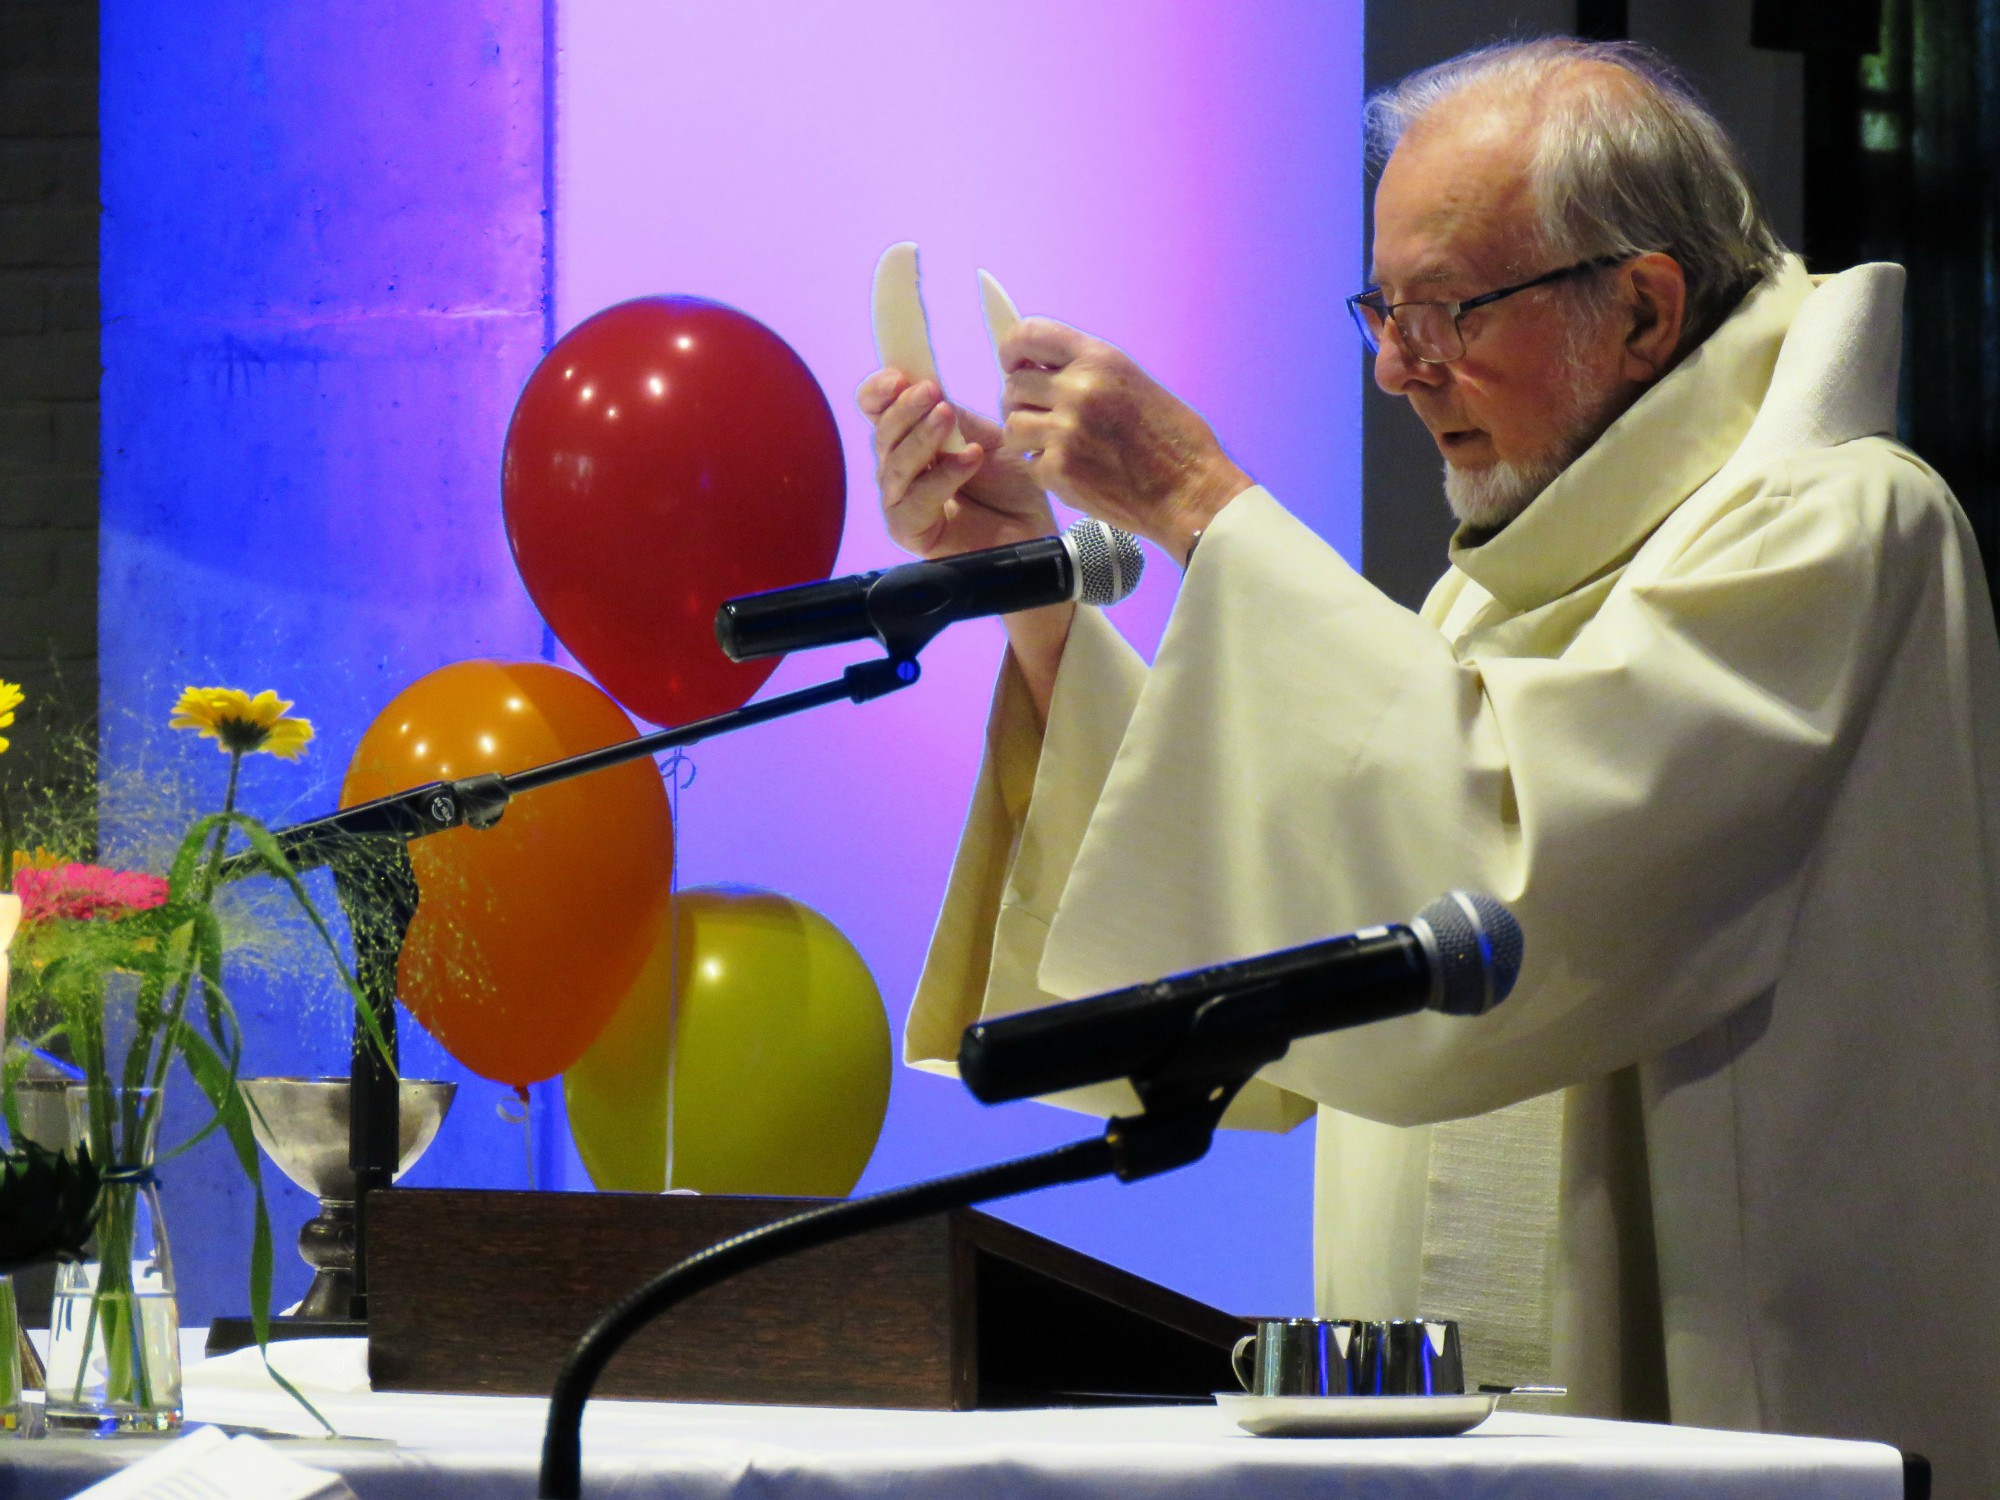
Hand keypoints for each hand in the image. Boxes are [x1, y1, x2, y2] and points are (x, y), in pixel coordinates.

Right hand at [856, 368, 1070, 724]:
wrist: (1036, 532)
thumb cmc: (1011, 486)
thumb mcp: (985, 438)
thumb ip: (953, 416)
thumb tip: (919, 378)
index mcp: (911, 440)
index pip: (876, 411)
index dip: (878, 392)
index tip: (898, 375)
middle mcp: (899, 470)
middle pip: (881, 435)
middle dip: (904, 410)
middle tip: (934, 393)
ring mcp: (902, 502)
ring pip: (893, 466)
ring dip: (921, 438)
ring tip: (948, 417)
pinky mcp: (911, 532)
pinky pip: (914, 502)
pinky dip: (942, 477)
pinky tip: (971, 459)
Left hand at [1000, 320, 1250, 558]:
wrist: (1190, 492)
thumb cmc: (1173, 441)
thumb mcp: (1133, 383)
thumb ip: (1087, 372)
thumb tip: (1040, 370)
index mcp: (1099, 360)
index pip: (1029, 334)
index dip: (1012, 348)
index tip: (1012, 362)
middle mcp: (1078, 390)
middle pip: (1013, 384)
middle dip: (1020, 401)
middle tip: (1040, 416)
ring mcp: (1066, 432)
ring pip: (1012, 426)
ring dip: (1026, 438)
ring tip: (1055, 446)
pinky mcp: (1060, 471)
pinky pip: (1028, 464)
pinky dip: (1043, 470)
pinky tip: (1072, 471)